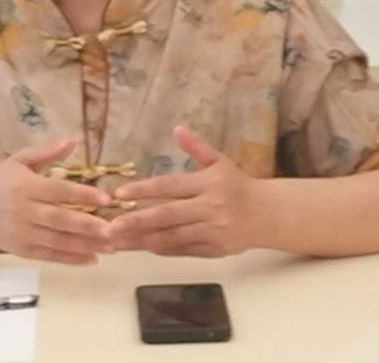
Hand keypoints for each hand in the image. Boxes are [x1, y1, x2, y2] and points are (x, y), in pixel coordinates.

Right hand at [0, 138, 112, 265]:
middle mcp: (23, 211)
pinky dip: (71, 259)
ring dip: (85, 245)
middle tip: (113, 228)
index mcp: (25, 186)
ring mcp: (22, 233)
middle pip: (59, 219)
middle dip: (87, 225)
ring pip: (57, 241)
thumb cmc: (0, 181)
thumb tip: (72, 141)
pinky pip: (49, 256)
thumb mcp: (19, 160)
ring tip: (111, 246)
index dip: (82, 194)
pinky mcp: (22, 250)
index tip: (105, 198)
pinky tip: (92, 258)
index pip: (57, 191)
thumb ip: (46, 152)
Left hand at [104, 127, 263, 257]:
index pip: (170, 186)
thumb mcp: (220, 162)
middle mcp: (210, 207)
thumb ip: (197, 147)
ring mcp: (213, 231)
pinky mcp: (214, 250)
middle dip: (137, 221)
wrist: (268, 214)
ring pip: (172, 237)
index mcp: (209, 183)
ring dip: (142, 241)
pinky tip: (142, 247)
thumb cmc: (238, 186)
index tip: (119, 195)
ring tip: (117, 242)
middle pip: (167, 215)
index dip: (144, 190)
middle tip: (110, 226)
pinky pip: (183, 250)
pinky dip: (161, 249)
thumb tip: (178, 128)